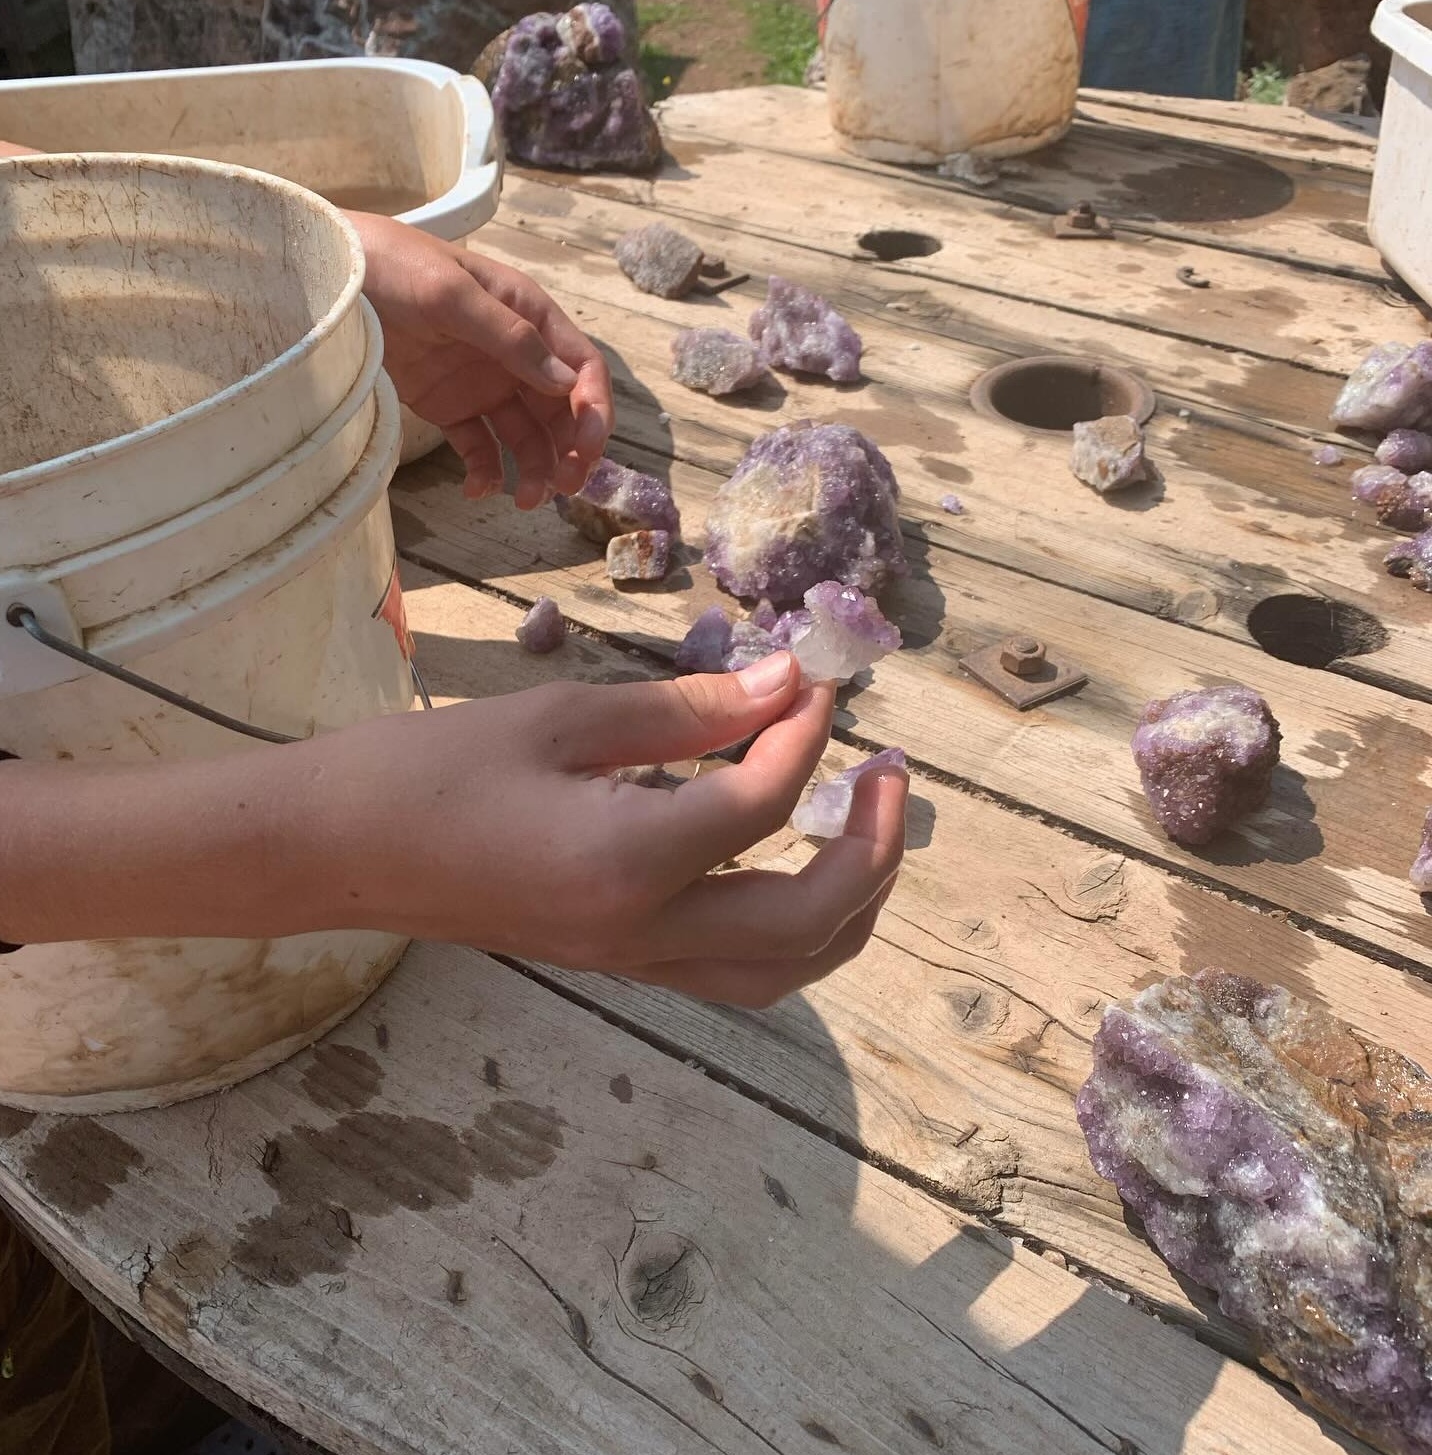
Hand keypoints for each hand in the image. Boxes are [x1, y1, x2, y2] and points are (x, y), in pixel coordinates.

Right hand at [0, 655, 905, 1008]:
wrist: (340, 851)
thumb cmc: (432, 768)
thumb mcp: (560, 716)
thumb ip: (684, 711)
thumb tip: (788, 683)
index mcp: (625, 861)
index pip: (764, 802)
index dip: (806, 730)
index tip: (816, 676)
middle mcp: (644, 933)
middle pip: (810, 922)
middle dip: (872, 847)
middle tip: (888, 770)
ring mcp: (634, 962)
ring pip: (785, 969)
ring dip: (850, 902)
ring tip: (865, 824)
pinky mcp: (620, 963)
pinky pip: (738, 969)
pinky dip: (794, 926)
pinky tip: (794, 861)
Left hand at [346, 212, 614, 508]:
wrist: (324, 275)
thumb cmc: (391, 265)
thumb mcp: (451, 293)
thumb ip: (510, 338)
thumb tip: (567, 386)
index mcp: (528, 315)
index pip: (582, 368)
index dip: (594, 411)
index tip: (588, 450)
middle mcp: (514, 353)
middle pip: (562, 411)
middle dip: (572, 450)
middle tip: (564, 487)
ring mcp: (483, 382)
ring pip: (527, 435)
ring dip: (535, 469)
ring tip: (526, 501)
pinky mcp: (450, 406)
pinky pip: (480, 446)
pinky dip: (485, 472)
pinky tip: (476, 490)